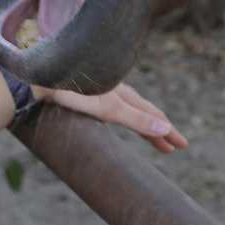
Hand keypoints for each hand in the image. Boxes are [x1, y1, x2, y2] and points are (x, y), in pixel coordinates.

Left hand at [40, 81, 189, 153]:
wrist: (42, 77)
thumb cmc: (73, 93)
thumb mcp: (108, 109)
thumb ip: (136, 119)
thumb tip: (165, 127)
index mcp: (124, 96)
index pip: (153, 116)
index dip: (168, 132)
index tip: (183, 146)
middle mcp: (116, 92)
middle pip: (144, 113)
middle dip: (160, 130)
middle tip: (175, 147)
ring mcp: (103, 92)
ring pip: (130, 110)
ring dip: (144, 125)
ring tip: (153, 136)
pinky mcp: (89, 94)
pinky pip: (116, 108)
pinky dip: (127, 117)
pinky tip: (118, 119)